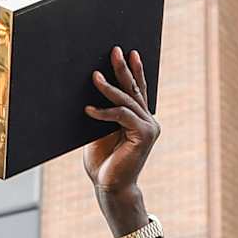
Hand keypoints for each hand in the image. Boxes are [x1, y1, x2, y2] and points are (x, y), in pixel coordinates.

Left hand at [83, 47, 159, 194]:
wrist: (110, 186)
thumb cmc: (103, 162)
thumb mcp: (100, 133)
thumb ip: (104, 115)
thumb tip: (94, 91)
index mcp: (140, 119)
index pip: (138, 90)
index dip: (135, 71)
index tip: (129, 52)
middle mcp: (148, 121)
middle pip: (135, 90)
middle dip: (123, 69)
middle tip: (115, 50)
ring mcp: (149, 127)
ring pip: (127, 101)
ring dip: (109, 87)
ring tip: (94, 76)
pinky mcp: (144, 135)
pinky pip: (122, 116)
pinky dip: (104, 112)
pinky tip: (88, 110)